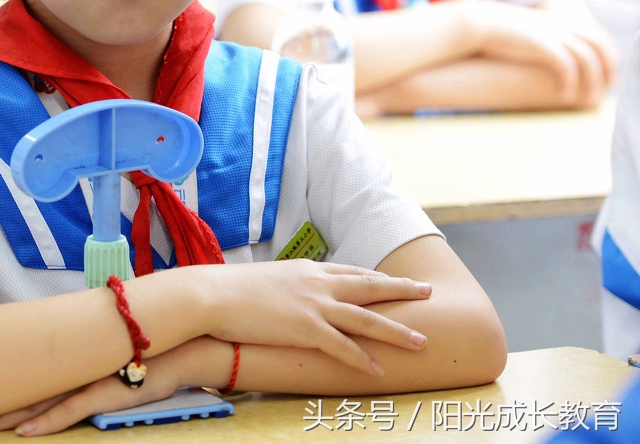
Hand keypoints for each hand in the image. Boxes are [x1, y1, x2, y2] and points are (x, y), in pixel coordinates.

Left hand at [0, 348, 191, 436]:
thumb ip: (77, 366)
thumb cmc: (141, 357)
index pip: (22, 377)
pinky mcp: (103, 394)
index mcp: (65, 364)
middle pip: (19, 390)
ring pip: (36, 403)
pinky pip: (69, 411)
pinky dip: (46, 422)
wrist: (179, 348)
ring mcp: (84, 382)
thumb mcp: (102, 362)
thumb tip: (52, 372)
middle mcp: (69, 370)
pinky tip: (24, 432)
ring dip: (3, 418)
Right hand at [204, 260, 429, 374]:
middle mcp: (316, 283)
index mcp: (307, 270)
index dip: (376, 277)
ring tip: (421, 341)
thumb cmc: (230, 289)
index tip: (395, 280)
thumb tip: (288, 295)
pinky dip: (362, 358)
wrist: (212, 294)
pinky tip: (379, 368)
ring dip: (396, 331)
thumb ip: (286, 286)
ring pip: (365, 318)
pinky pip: (341, 346)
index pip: (350, 271)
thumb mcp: (266, 279)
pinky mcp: (304, 328)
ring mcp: (313, 305)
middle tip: (427, 292)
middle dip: (401, 289)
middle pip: (369, 286)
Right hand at [463, 0, 615, 103]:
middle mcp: (561, 25)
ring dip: (593, 81)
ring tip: (589, 99)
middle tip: (605, 90)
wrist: (476, 22)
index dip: (607, 56)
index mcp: (560, 21)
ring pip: (588, 59)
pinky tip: (565, 96)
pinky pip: (567, 66)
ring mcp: (553, 34)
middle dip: (608, 68)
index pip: (597, 36)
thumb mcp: (523, 32)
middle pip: (600, 45)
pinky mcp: (542, 45)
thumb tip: (543, 55)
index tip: (606, 74)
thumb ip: (539, 39)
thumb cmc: (494, 32)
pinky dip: (570, 83)